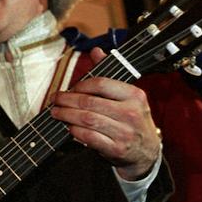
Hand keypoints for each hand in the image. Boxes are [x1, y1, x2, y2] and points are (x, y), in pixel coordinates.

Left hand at [50, 48, 160, 179]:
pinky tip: (69, 127)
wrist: (145, 151)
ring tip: (56, 112)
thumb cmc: (131, 119)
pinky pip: (89, 137)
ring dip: (66, 115)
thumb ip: (110, 74)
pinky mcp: (116, 149)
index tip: (70, 88)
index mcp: (134, 95)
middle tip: (55, 100)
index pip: (101, 83)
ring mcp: (124, 132)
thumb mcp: (127, 96)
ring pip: (87, 119)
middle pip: (89, 102)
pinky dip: (75, 131)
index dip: (80, 85)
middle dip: (67, 100)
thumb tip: (97, 50)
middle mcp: (131, 113)